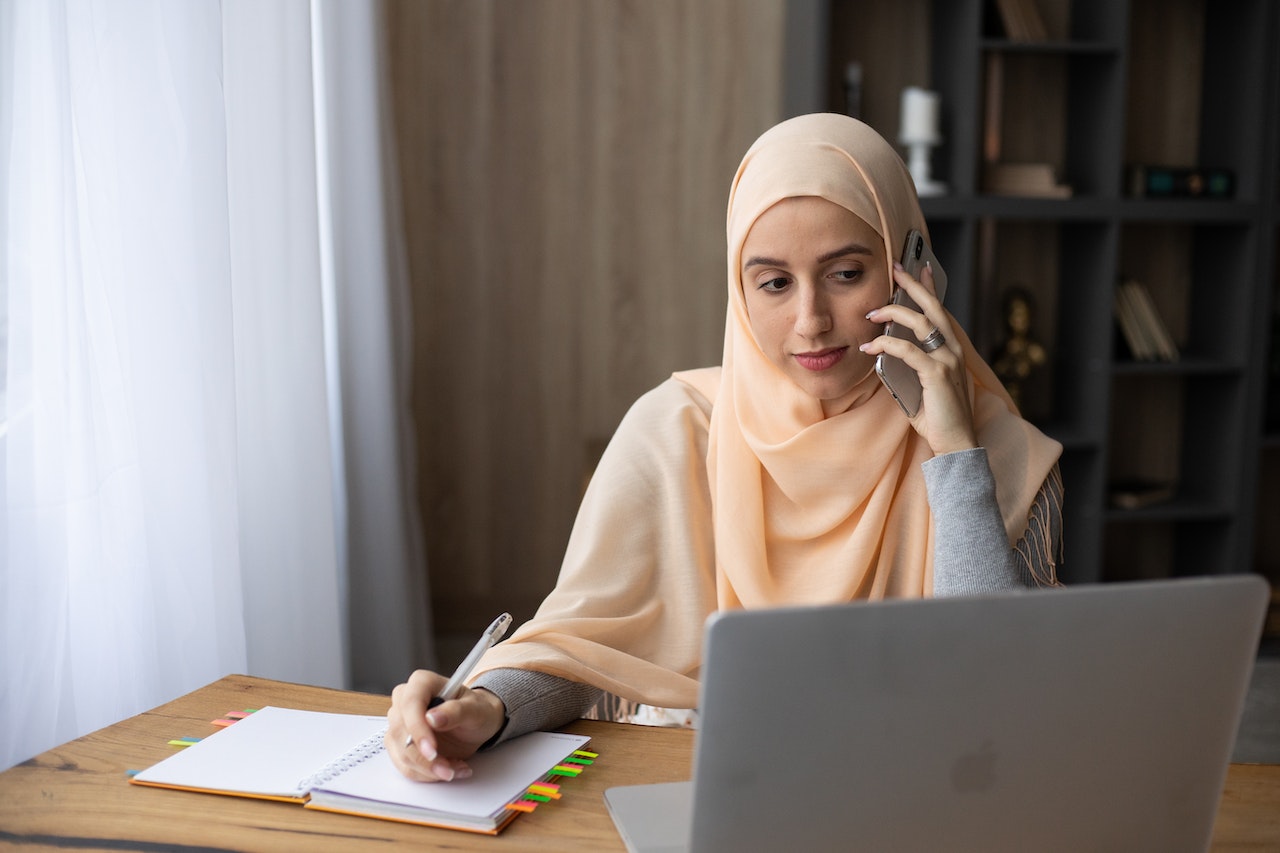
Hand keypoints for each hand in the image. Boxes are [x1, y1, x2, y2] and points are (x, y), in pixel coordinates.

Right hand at [385, 669, 507, 781]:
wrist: (476, 724)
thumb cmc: (476, 710)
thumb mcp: (475, 709)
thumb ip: (456, 711)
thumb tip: (432, 717)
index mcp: (422, 683)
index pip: (410, 704)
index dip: (418, 730)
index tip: (432, 752)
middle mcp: (404, 700)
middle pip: (401, 733)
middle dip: (425, 758)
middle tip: (449, 770)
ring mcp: (399, 723)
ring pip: (402, 753)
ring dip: (427, 770)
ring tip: (455, 769)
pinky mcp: (399, 744)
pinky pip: (405, 766)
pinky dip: (426, 774)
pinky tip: (448, 770)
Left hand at [861, 261, 977, 454]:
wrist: (955, 444)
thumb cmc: (938, 416)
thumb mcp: (922, 386)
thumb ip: (909, 366)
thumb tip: (884, 351)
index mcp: (952, 350)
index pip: (941, 311)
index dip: (930, 288)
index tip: (919, 268)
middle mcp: (954, 350)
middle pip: (933, 308)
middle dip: (913, 286)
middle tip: (896, 268)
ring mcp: (948, 361)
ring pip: (921, 323)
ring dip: (894, 313)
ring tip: (872, 312)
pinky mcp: (937, 374)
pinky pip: (907, 351)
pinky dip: (885, 345)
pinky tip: (869, 348)